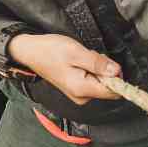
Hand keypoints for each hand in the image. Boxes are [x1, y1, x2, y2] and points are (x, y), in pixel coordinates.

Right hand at [6, 33, 121, 104]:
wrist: (30, 51)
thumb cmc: (50, 50)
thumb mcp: (76, 52)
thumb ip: (98, 63)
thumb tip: (117, 71)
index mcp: (82, 89)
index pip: (114, 91)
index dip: (116, 76)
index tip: (107, 62)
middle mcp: (82, 97)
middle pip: (108, 87)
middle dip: (104, 69)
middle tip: (89, 56)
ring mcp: (79, 94)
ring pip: (101, 83)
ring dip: (97, 68)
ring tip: (81, 56)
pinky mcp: (76, 89)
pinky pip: (93, 81)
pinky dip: (90, 69)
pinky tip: (79, 61)